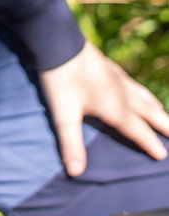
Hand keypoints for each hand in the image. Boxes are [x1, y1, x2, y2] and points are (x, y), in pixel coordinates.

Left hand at [40, 40, 168, 176]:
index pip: (137, 130)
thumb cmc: (61, 79)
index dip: (150, 143)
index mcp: (115, 107)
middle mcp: (122, 93)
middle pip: (148, 112)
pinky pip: (132, 83)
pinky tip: (136, 89)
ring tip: (162, 112)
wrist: (58, 42)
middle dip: (162, 124)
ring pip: (142, 95)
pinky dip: (140, 91)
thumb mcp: (64, 115)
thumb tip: (75, 173)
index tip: (162, 156)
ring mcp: (116, 78)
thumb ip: (71, 144)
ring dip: (154, 107)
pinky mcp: (109, 66)